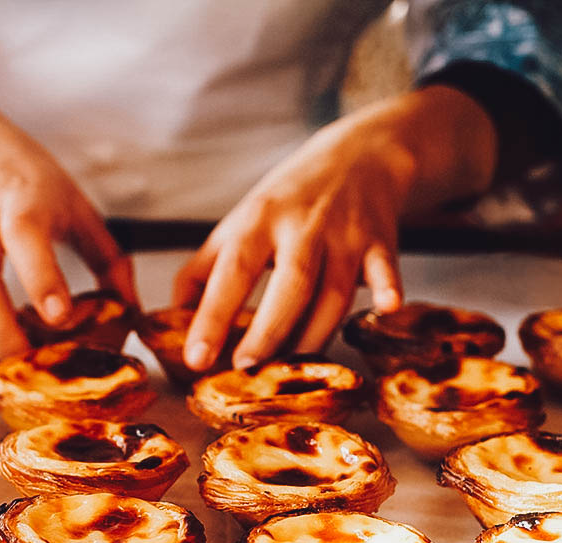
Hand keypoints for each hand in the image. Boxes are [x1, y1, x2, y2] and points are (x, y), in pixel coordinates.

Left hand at [174, 86, 497, 370]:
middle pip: (291, 285)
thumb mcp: (240, 221)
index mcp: (258, 220)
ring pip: (334, 294)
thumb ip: (204, 269)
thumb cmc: (289, 198)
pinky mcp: (381, 242)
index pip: (232, 271)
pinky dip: (388, 290)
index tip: (196, 357)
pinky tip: (387, 308)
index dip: (213, 317)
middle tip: (246, 367)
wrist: (360, 155)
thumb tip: (173, 318)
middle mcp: (302, 227)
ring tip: (290, 367)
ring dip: (313, 335)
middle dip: (269, 331)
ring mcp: (345, 235)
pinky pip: (386, 271)